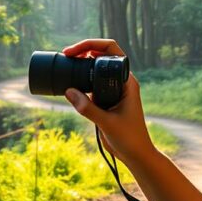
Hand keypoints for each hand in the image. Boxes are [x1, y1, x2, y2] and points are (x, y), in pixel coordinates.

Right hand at [61, 39, 153, 163]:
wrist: (136, 154)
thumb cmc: (130, 138)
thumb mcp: (107, 123)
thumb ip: (88, 108)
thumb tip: (68, 91)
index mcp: (127, 81)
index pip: (111, 51)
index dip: (91, 46)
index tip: (74, 52)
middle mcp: (120, 81)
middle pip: (102, 55)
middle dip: (83, 50)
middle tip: (66, 54)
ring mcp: (113, 89)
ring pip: (95, 69)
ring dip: (81, 64)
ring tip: (65, 63)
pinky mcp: (105, 99)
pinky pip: (91, 83)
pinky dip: (79, 79)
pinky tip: (68, 82)